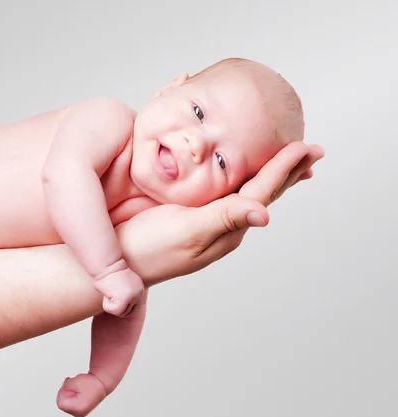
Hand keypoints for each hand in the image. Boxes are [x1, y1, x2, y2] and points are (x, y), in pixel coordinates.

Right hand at [92, 259, 144, 315]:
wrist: (106, 264)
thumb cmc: (108, 272)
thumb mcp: (122, 282)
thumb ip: (125, 292)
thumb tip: (121, 302)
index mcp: (139, 289)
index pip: (134, 308)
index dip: (123, 307)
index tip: (115, 300)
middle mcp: (138, 293)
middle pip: (128, 313)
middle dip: (117, 307)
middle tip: (110, 295)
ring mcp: (133, 296)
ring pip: (120, 312)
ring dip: (111, 304)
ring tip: (109, 291)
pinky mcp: (124, 299)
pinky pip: (113, 310)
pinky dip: (106, 304)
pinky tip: (107, 293)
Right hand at [117, 141, 323, 285]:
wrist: (113, 262)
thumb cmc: (146, 251)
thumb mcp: (186, 234)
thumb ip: (223, 219)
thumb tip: (265, 214)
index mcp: (224, 228)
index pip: (262, 193)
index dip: (284, 169)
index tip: (307, 147)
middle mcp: (219, 224)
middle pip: (260, 192)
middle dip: (285, 172)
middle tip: (311, 152)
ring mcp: (202, 219)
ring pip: (242, 190)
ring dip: (265, 173)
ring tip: (286, 162)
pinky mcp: (185, 213)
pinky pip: (219, 189)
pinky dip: (236, 174)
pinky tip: (235, 171)